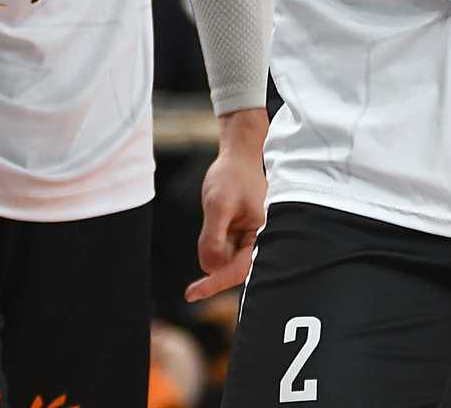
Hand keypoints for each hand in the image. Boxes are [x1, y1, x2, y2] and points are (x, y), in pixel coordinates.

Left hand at [186, 109, 267, 300]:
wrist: (238, 156)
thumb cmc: (232, 177)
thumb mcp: (218, 205)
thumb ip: (213, 238)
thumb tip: (209, 268)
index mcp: (260, 235)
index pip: (235, 271)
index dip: (213, 285)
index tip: (190, 294)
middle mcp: (257, 241)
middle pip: (228, 267)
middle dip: (213, 254)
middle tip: (212, 222)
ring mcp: (247, 238)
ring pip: (222, 257)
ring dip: (212, 242)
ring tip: (218, 208)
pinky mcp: (238, 234)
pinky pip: (221, 247)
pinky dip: (212, 238)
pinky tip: (218, 213)